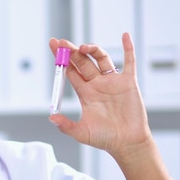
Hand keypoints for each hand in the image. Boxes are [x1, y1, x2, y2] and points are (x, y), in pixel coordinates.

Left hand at [48, 33, 152, 161]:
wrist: (127, 142)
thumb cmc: (105, 138)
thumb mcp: (81, 133)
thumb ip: (66, 125)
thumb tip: (51, 118)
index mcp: (85, 93)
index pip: (70, 72)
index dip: (61, 61)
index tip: (54, 48)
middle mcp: (97, 84)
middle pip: (82, 62)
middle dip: (72, 52)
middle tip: (62, 42)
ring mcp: (112, 81)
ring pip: (101, 59)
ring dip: (92, 50)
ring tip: (83, 47)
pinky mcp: (128, 82)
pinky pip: (129, 61)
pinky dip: (128, 48)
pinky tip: (124, 36)